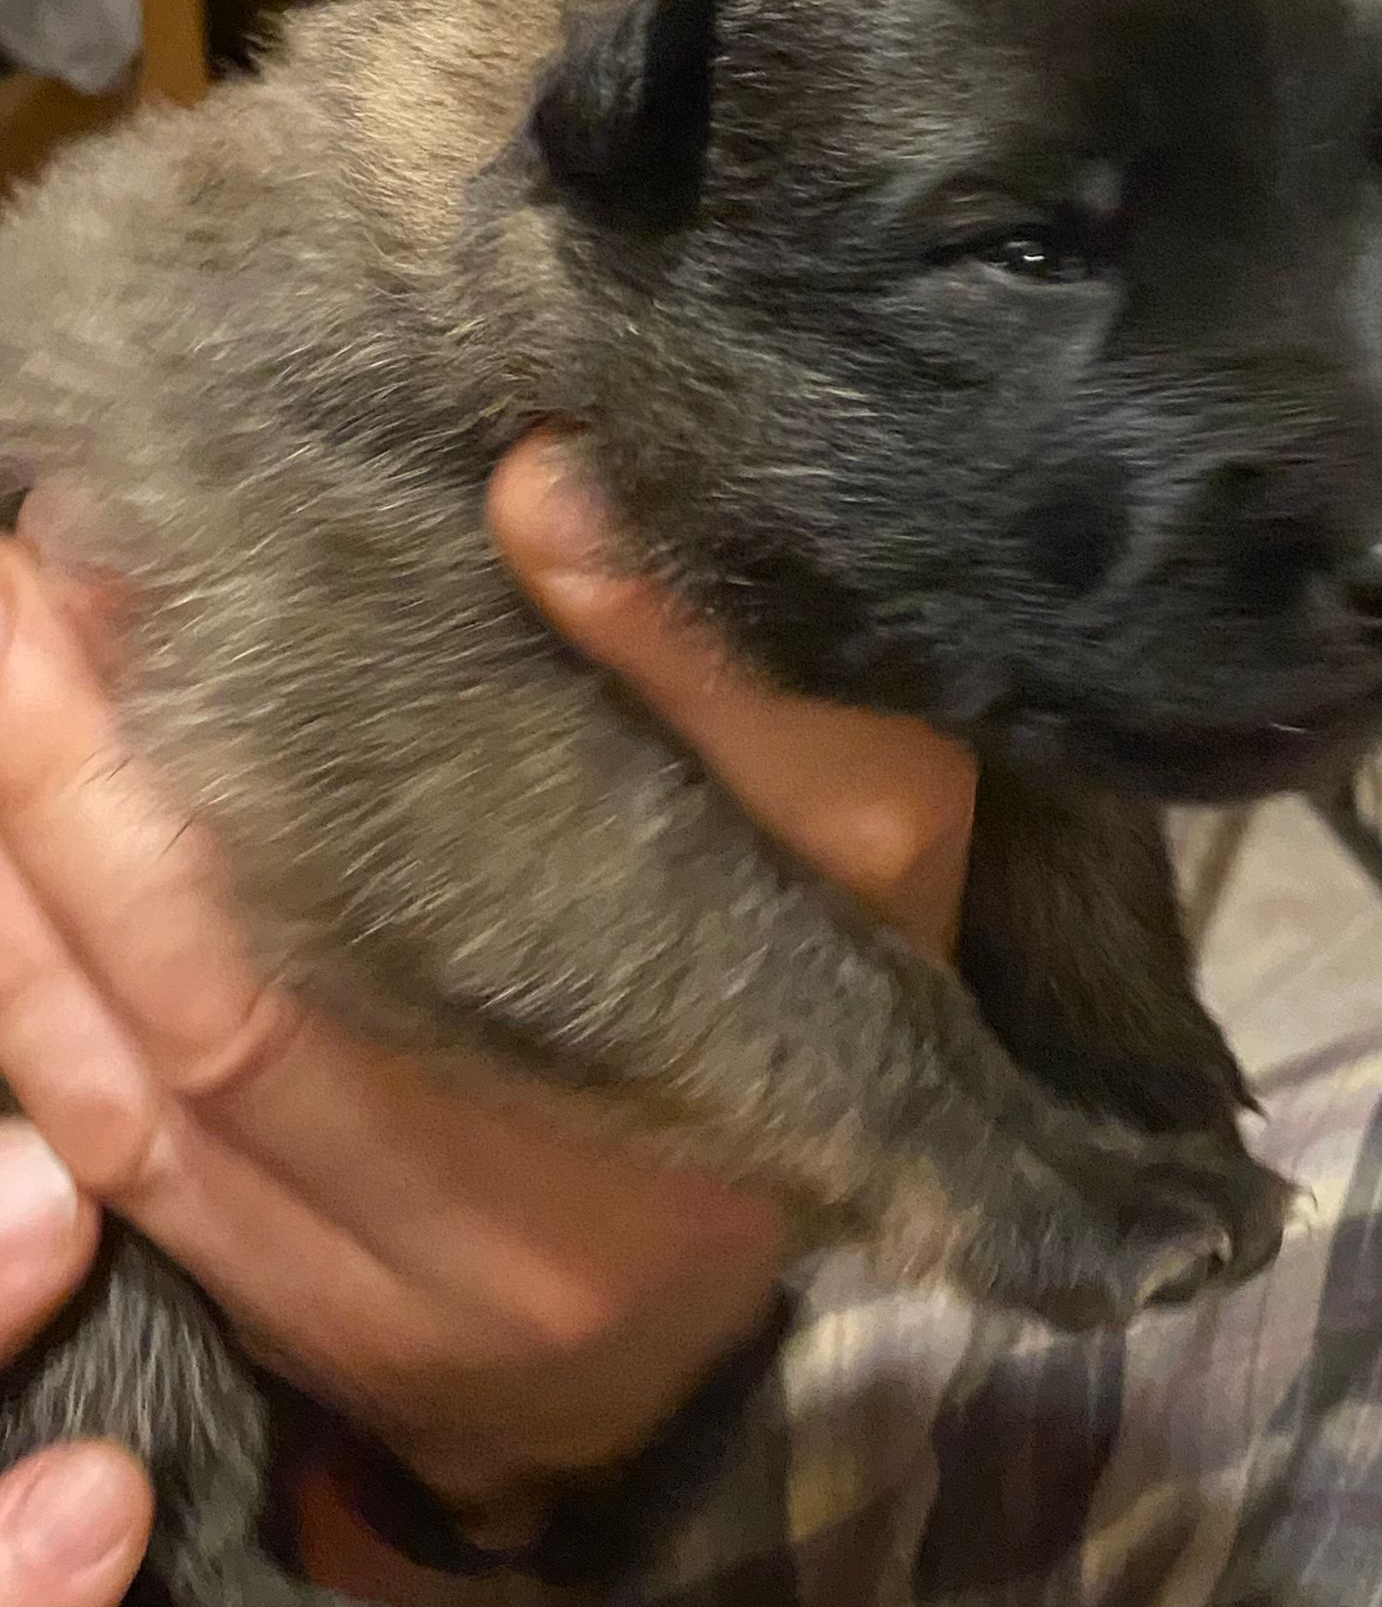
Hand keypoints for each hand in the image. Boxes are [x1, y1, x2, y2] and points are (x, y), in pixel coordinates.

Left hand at [0, 433, 976, 1579]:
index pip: (367, 942)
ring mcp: (385, 1307)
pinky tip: (0, 857)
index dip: (206, 759)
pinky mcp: (305, 1318)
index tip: (126, 556)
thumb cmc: (853, 985)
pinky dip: (30, 1008)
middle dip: (71, 780)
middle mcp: (496, 1250)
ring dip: (22, 879)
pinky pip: (120, 1166)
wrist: (831, 1235)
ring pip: (134, 1096)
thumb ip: (718, 677)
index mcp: (648, 1112)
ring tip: (0, 663)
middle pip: (212, 1012)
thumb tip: (538, 484)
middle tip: (23, 578)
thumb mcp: (873, 823)